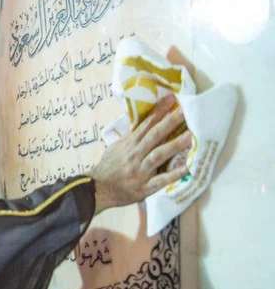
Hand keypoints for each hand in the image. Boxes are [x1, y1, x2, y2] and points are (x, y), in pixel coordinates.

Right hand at [91, 93, 191, 212]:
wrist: (97, 189)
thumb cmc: (108, 168)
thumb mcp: (115, 148)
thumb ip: (130, 138)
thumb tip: (141, 124)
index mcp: (129, 145)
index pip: (145, 124)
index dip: (159, 111)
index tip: (171, 99)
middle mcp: (135, 155)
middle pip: (154, 136)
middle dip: (169, 122)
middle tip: (185, 111)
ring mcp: (139, 171)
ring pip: (158, 155)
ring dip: (174, 146)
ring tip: (190, 137)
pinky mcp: (143, 188)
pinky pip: (160, 181)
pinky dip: (172, 175)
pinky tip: (185, 169)